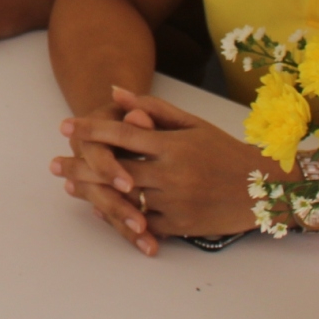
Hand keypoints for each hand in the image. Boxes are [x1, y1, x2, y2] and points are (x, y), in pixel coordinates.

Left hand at [53, 87, 264, 253]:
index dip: (91, 128)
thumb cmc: (224, 151)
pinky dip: (121, 216)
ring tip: (70, 185)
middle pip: (115, 169)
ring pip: (125, 199)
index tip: (65, 126)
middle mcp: (172, 173)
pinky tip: (100, 210)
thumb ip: (153, 108)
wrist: (264, 189)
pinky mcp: (182, 226)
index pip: (123, 133)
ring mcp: (176, 202)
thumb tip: (115, 91)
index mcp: (174, 145)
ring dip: (93, 193)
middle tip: (54, 163)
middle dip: (80, 165)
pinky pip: (143, 223)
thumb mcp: (193, 124)